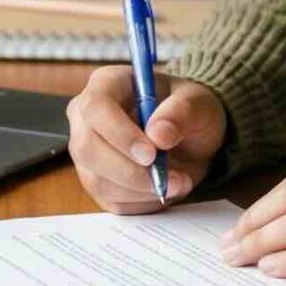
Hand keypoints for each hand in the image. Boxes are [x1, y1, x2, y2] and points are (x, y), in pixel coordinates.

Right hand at [66, 64, 227, 213]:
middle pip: (88, 149)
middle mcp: (86, 118)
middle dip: (130, 171)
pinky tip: (164, 189)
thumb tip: (159, 135)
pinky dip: (142, 202)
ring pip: (97, 181)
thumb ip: (182, 112)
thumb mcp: (198, 103)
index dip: (120, 133)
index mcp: (106, 84)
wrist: (189, 137)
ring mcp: (87, 152)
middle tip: (169, 178)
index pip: (96, 107)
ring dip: (141, 190)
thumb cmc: (188, 111)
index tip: (151, 154)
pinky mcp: (97, 181)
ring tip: (178, 182)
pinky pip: (111, 201)